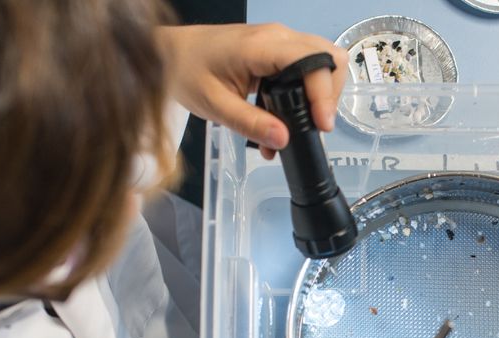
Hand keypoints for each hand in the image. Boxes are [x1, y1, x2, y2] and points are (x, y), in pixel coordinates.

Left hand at [156, 23, 346, 158]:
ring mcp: (279, 40)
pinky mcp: (276, 49)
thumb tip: (283, 140)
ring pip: (322, 60)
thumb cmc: (185, 72)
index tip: (321, 125)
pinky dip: (308, 90)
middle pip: (329, 56)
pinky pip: (305, 65)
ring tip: (304, 123)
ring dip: (321, 92)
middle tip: (315, 125)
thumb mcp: (215, 105)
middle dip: (329, 94)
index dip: (324, 95)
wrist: (168, 53)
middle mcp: (277, 36)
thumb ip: (250, 124)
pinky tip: (289, 115)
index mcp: (262, 46)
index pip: (313, 62)